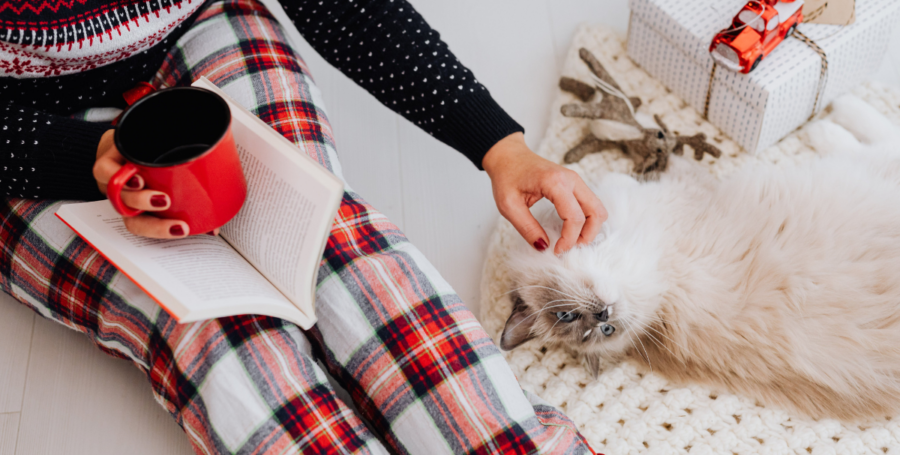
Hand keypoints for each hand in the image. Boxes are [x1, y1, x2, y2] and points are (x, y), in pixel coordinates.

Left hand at [93, 129, 193, 238]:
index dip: (160, 231)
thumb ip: (191, 201)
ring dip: (139, 200)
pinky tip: (136, 174)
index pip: (143, 226)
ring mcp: (113, 179)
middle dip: (152, 222)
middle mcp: (123, 196)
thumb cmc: (153, 157)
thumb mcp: (172, 179)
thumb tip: (215, 226)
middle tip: (177, 216)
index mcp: (137, 205)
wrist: (129, 129)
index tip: (184, 229)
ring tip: (161, 196)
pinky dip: (117, 175)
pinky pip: (105, 171)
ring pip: (120, 197)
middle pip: (130, 218)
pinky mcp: (105, 158)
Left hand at [483, 133, 606, 254]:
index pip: (575, 217)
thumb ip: (527, 228)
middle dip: (587, 235)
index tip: (556, 250)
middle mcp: (571, 179)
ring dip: (590, 228)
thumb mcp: (509, 206)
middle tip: (570, 248)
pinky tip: (571, 229)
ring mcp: (576, 180)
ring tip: (572, 241)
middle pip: (596, 212)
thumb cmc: (506, 177)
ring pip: (597, 208)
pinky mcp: (575, 183)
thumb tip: (544, 247)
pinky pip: (590, 204)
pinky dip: (587, 219)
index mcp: (555, 182)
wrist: (508, 156)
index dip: (569, 239)